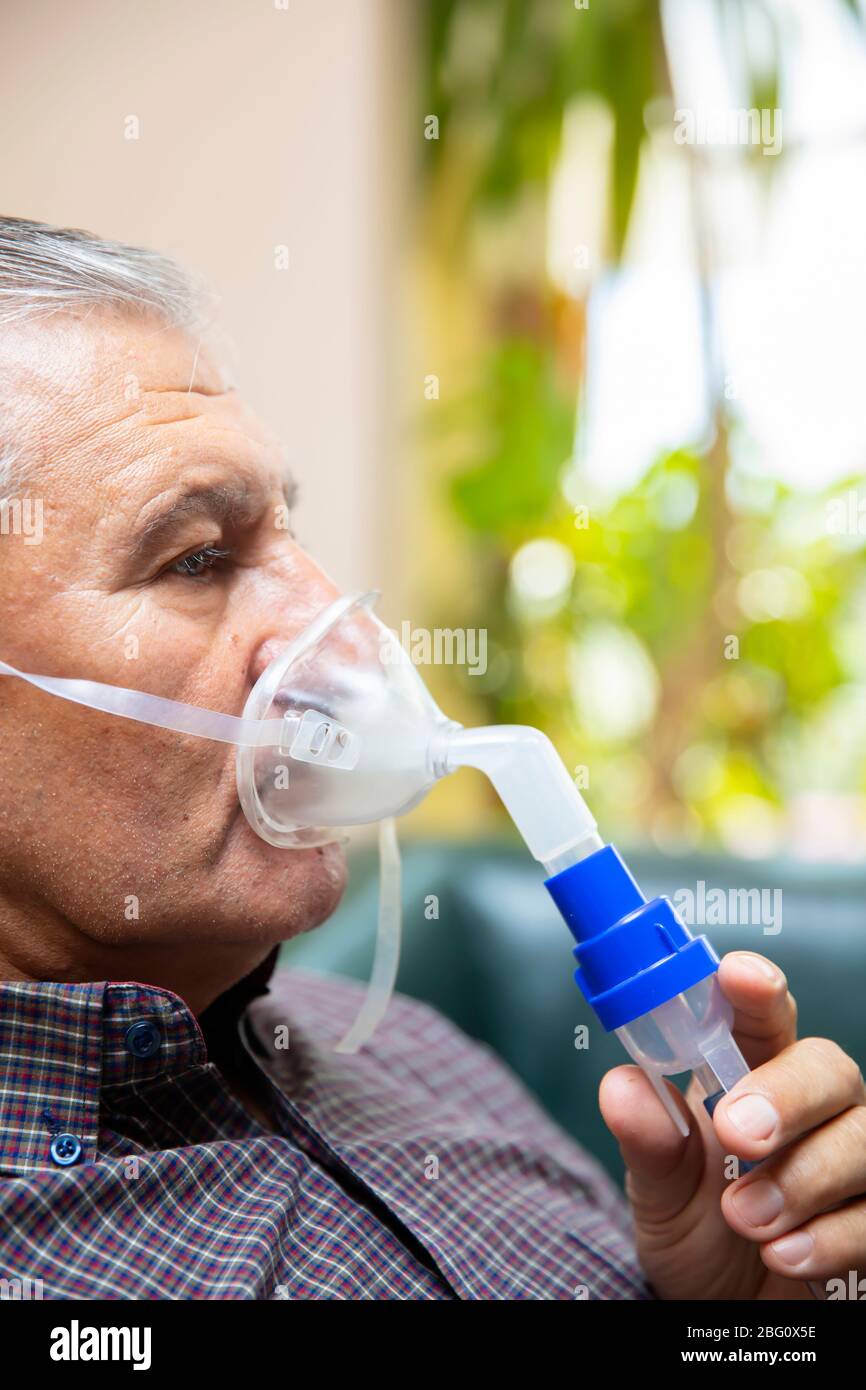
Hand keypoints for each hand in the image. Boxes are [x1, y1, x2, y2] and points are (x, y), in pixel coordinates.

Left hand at [599, 951, 865, 1299]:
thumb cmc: (696, 1228)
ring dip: (801, 1179)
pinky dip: (830, 1238)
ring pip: (864, 1139)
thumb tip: (621, 1087)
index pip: (763, 1012)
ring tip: (743, 1218)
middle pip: (829, 1067)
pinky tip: (784, 1255)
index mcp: (751, 1073)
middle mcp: (811, 1108)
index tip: (739, 977)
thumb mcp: (658, 1189)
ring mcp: (850, 1162)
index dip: (756, 987)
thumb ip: (648, 1139)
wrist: (722, 1310)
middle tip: (737, 1134)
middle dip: (785, 1095)